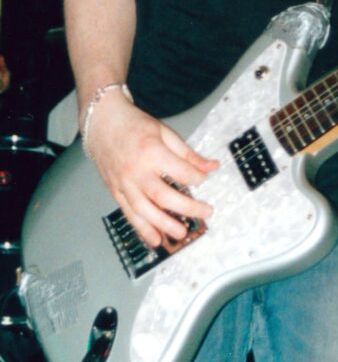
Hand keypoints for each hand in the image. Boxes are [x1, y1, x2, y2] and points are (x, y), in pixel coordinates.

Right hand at [85, 88, 217, 246]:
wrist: (102, 122)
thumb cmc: (134, 125)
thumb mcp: (165, 133)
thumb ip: (187, 154)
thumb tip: (211, 167)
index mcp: (151, 151)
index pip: (180, 171)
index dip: (196, 178)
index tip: (205, 181)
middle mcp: (136, 170)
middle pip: (163, 195)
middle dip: (186, 207)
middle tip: (205, 213)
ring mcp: (124, 183)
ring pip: (144, 210)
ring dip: (163, 225)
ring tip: (181, 233)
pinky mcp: (115, 191)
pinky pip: (129, 213)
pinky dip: (142, 228)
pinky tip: (154, 239)